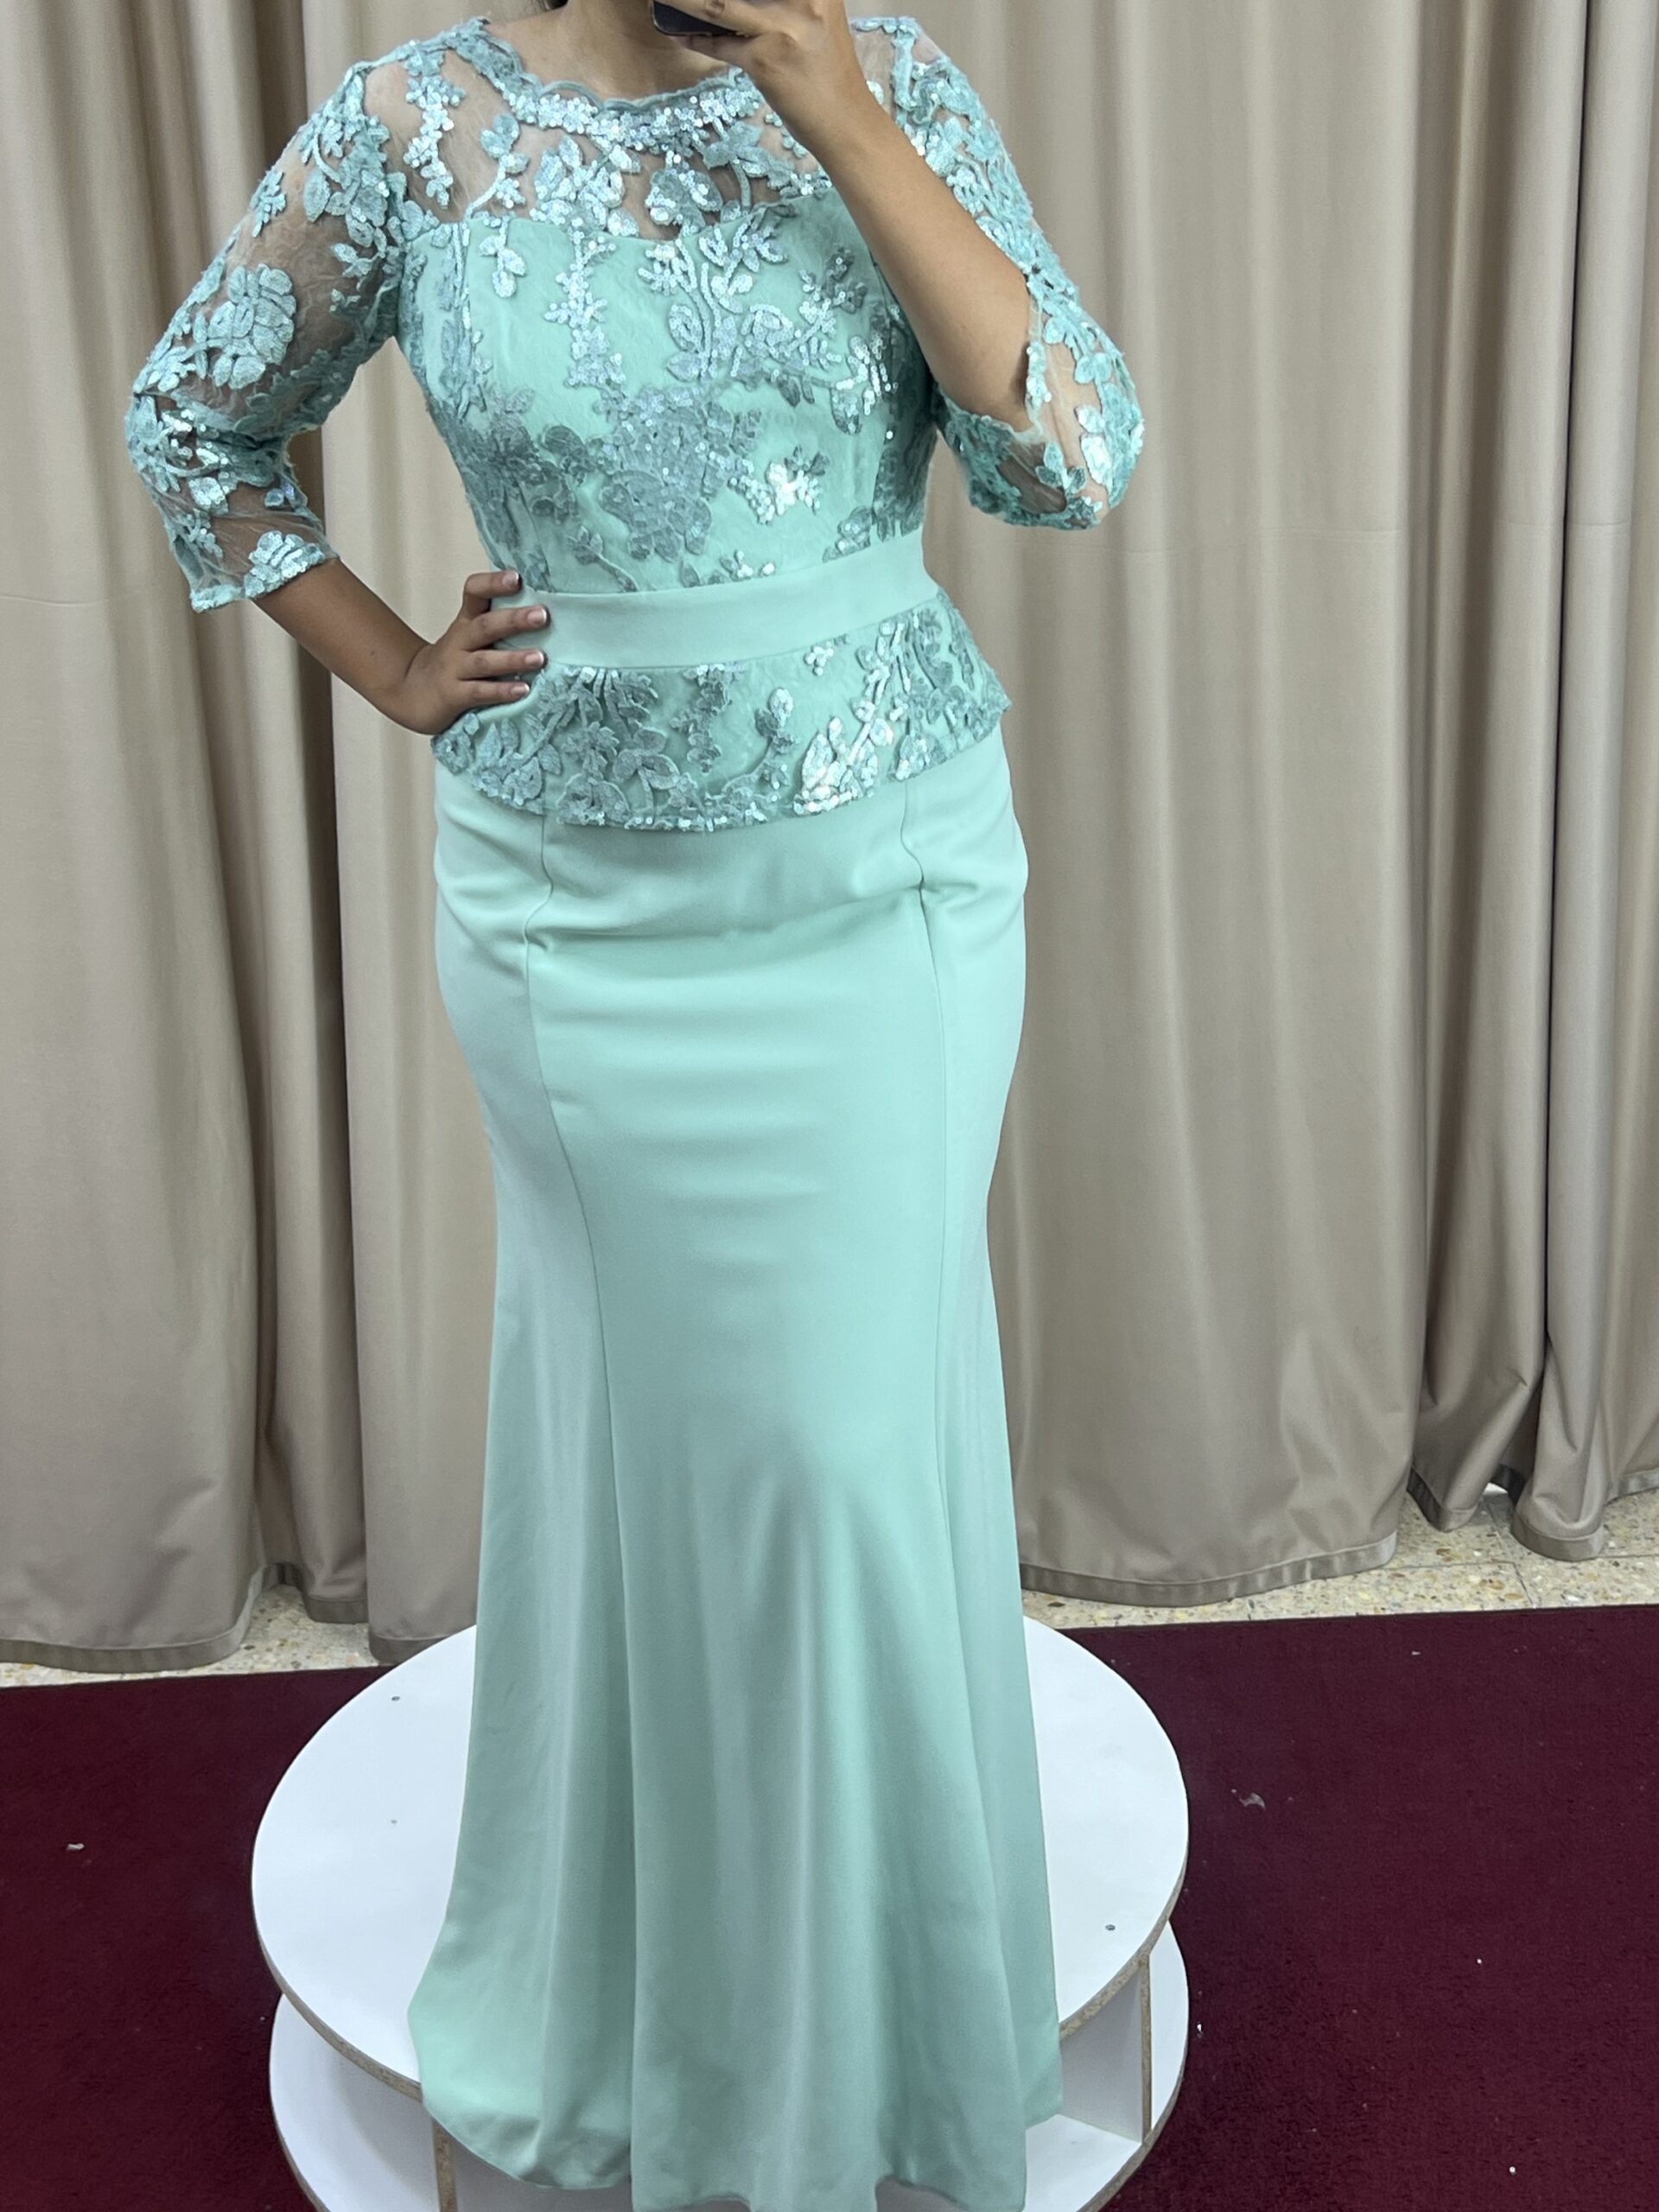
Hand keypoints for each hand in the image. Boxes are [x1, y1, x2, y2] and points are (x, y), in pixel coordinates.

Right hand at [388, 569, 549, 735]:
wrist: (413, 692)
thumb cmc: (455, 662)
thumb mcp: (469, 636)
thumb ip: (497, 623)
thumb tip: (542, 609)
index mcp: (466, 621)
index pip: (474, 592)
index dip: (493, 583)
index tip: (517, 577)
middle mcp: (459, 641)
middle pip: (484, 626)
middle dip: (514, 620)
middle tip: (542, 615)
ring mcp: (455, 668)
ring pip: (484, 661)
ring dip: (513, 659)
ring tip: (539, 658)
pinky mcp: (453, 695)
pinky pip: (479, 692)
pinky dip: (501, 691)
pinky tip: (523, 690)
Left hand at [658, 0, 871, 150]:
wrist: (846, 122)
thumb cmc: (829, 71)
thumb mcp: (818, 17)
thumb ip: (787, 0)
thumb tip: (742, 0)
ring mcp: (781, 27)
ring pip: (717, 3)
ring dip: (683, 0)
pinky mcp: (765, 60)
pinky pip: (720, 44)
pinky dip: (697, 39)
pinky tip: (680, 33)